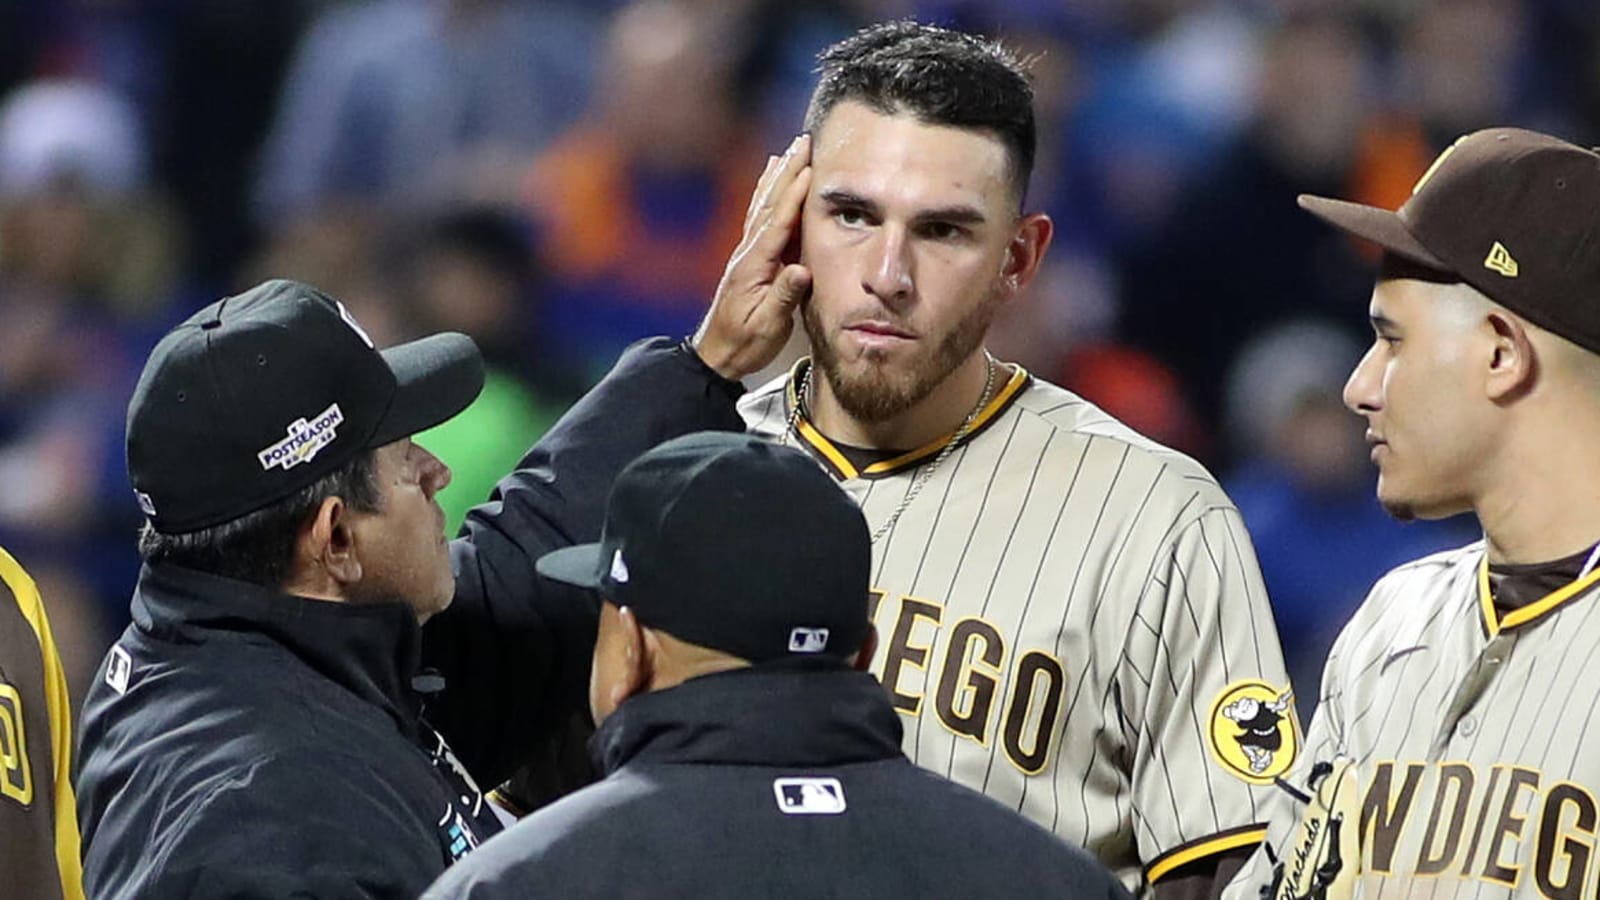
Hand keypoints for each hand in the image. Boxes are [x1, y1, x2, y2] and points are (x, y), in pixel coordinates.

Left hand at [692, 133, 812, 380]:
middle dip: (787, 172)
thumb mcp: (767, 326)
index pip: (778, 223)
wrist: (717, 355)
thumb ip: (784, 297)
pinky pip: (760, 219)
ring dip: (777, 177)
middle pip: (770, 204)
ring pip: (763, 207)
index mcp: (754, 266)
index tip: (810, 167)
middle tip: (802, 141)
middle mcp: (748, 253)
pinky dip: (767, 195)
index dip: (794, 194)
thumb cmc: (744, 343)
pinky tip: (770, 183)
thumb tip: (801, 271)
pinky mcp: (750, 260)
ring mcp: (747, 255)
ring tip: (787, 152)